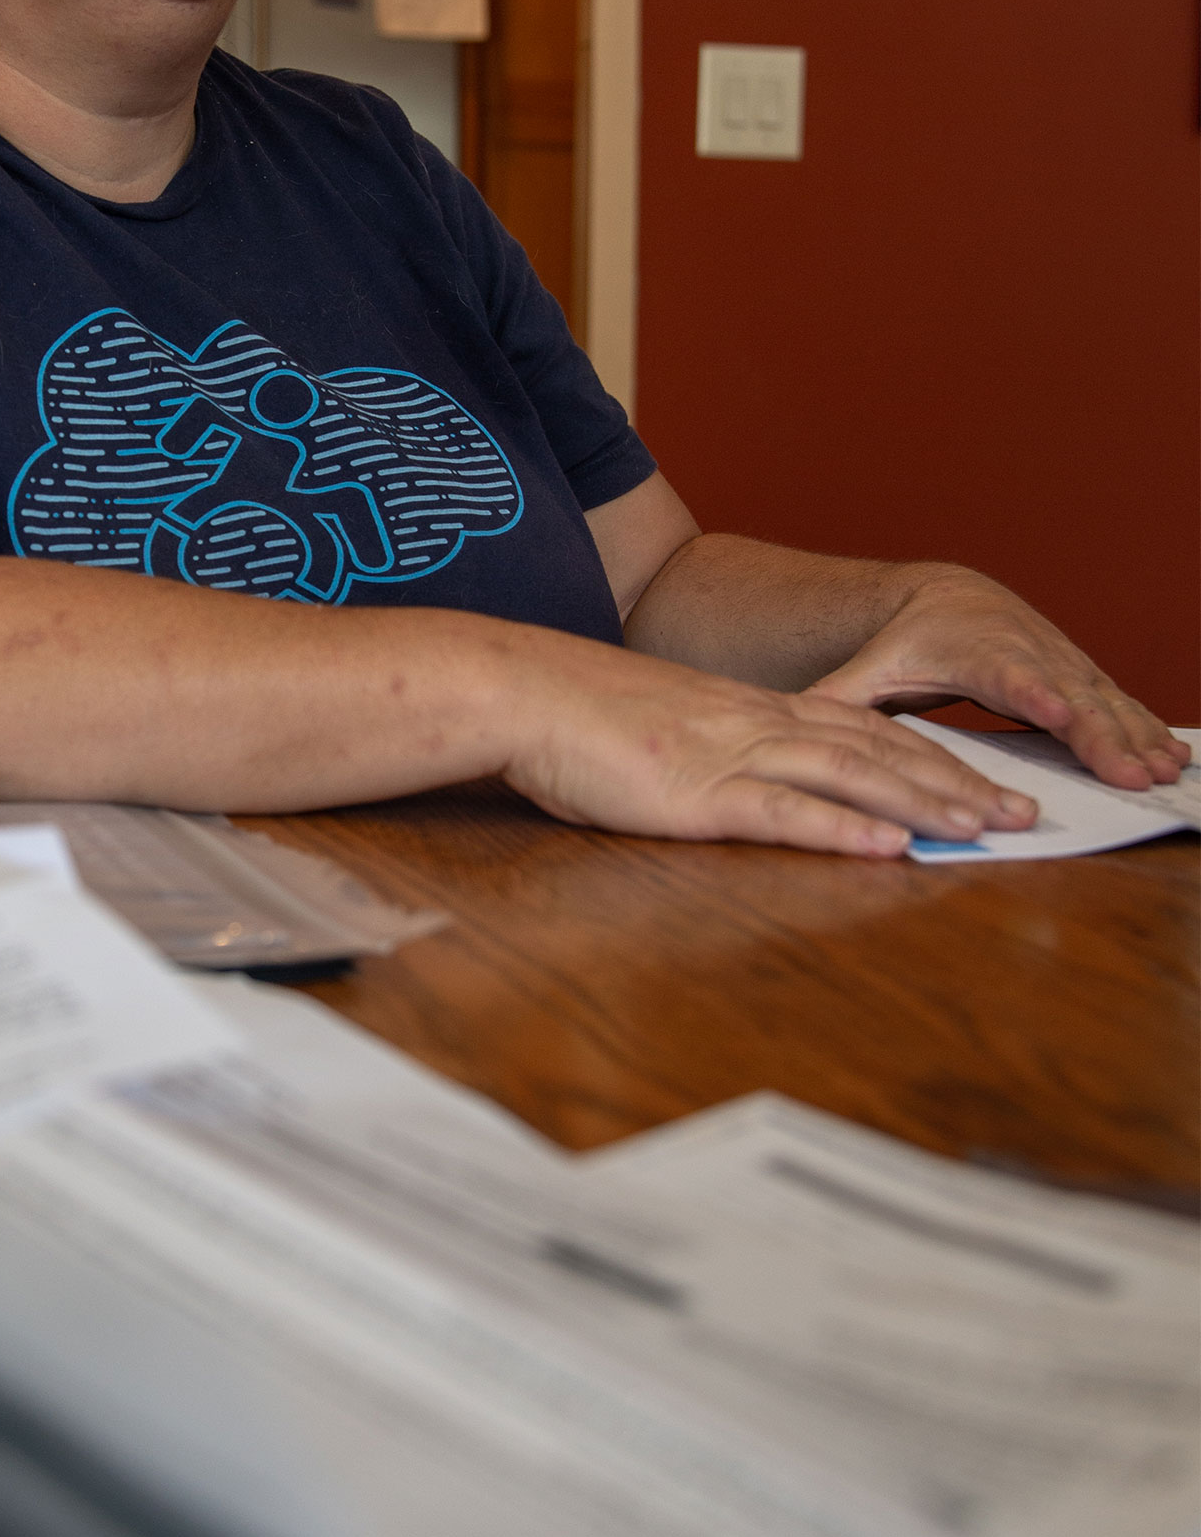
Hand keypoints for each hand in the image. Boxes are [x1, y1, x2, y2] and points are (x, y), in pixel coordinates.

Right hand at [505, 638, 1040, 855]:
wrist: (519, 689)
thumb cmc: (572, 714)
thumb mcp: (657, 724)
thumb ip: (707, 746)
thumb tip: (735, 773)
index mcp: (746, 708)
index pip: (859, 727)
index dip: (926, 754)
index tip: (978, 777)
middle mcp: (753, 723)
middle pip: (875, 749)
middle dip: (953, 780)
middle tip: (1017, 810)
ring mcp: (728, 754)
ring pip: (848, 777)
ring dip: (922, 804)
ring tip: (982, 829)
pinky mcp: (695, 793)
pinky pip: (783, 813)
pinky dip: (843, 831)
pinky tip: (888, 847)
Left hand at [804, 567, 1189, 790]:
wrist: (951, 600)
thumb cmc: (907, 643)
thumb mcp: (873, 669)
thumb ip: (840, 699)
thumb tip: (787, 725)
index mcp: (975, 651)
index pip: (1010, 675)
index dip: (1037, 694)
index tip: (1062, 714)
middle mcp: (1028, 653)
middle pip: (1070, 695)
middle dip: (1103, 733)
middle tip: (1132, 772)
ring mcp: (1061, 664)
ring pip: (1105, 701)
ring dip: (1136, 736)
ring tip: (1162, 771)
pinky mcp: (1082, 677)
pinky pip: (1120, 705)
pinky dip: (1147, 730)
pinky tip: (1174, 758)